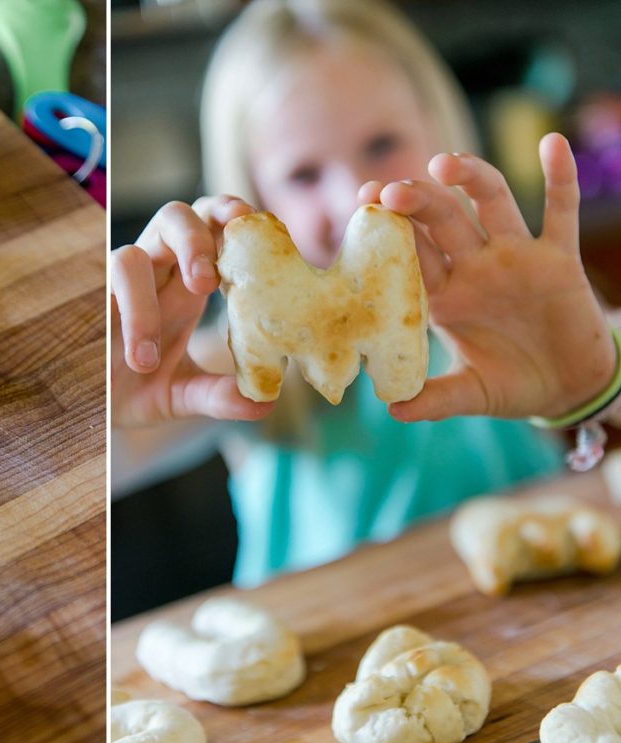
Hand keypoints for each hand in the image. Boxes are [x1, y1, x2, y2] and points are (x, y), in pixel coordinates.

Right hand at [111, 195, 274, 425]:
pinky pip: (100, 296)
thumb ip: (219, 395)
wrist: (90, 414)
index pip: (209, 228)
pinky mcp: (87, 307)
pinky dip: (126, 323)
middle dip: (194, 237)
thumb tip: (263, 402)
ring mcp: (116, 289)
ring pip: (128, 257)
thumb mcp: (183, 396)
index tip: (251, 222)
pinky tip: (138, 360)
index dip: (228, 214)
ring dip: (141, 305)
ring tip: (150, 352)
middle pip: (174, 218)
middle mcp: (153, 275)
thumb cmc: (138, 391)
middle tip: (207, 282)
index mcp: (185, 284)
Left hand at [359, 132, 615, 421]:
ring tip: (445, 165)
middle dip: (416, 202)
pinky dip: (560, 178)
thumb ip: (435, 399)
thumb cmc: (512, 385)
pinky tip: (551, 145)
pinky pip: (559, 211)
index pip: (411, 253)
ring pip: (492, 204)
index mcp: (445, 295)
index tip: (362, 207)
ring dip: (472, 179)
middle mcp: (475, 267)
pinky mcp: (559, 259)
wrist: (568, 387)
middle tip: (391, 191)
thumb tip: (394, 410)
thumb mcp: (472, 394)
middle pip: (441, 220)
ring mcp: (516, 257)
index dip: (388, 231)